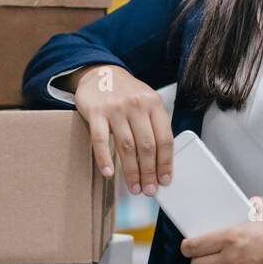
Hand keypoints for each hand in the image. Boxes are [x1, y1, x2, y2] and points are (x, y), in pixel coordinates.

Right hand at [67, 64, 172, 195]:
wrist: (101, 73)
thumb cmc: (127, 94)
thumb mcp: (147, 102)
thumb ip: (154, 125)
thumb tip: (162, 161)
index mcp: (154, 103)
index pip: (165, 138)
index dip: (166, 162)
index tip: (165, 180)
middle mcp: (137, 105)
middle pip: (147, 146)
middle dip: (149, 172)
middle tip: (149, 190)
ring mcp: (115, 108)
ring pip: (126, 146)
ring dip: (131, 171)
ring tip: (134, 187)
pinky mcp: (96, 112)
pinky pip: (100, 140)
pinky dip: (105, 158)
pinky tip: (109, 173)